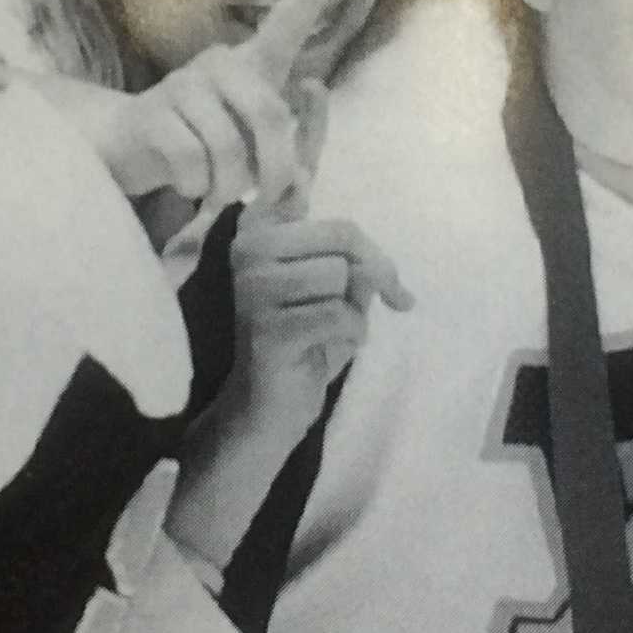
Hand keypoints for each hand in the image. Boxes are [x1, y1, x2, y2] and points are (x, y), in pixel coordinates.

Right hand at [107, 0, 354, 213]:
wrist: (131, 147)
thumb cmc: (205, 143)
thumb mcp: (252, 145)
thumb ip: (284, 158)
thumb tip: (301, 180)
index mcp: (252, 64)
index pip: (287, 23)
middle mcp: (220, 63)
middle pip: (268, 113)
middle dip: (275, 168)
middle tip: (268, 198)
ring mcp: (183, 85)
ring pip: (227, 147)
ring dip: (230, 186)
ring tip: (220, 191)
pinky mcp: (151, 113)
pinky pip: (190, 158)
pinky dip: (196, 185)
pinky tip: (189, 183)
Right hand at [232, 199, 412, 402]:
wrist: (269, 406)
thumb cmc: (305, 340)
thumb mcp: (335, 289)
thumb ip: (353, 261)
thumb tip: (373, 262)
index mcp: (260, 233)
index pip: (338, 225)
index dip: (371, 252)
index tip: (383, 277)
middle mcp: (248, 251)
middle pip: (342, 237)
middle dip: (374, 273)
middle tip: (380, 304)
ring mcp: (254, 289)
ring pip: (338, 274)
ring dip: (354, 311)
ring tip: (331, 331)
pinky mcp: (267, 328)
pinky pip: (337, 314)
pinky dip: (350, 334)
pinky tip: (327, 349)